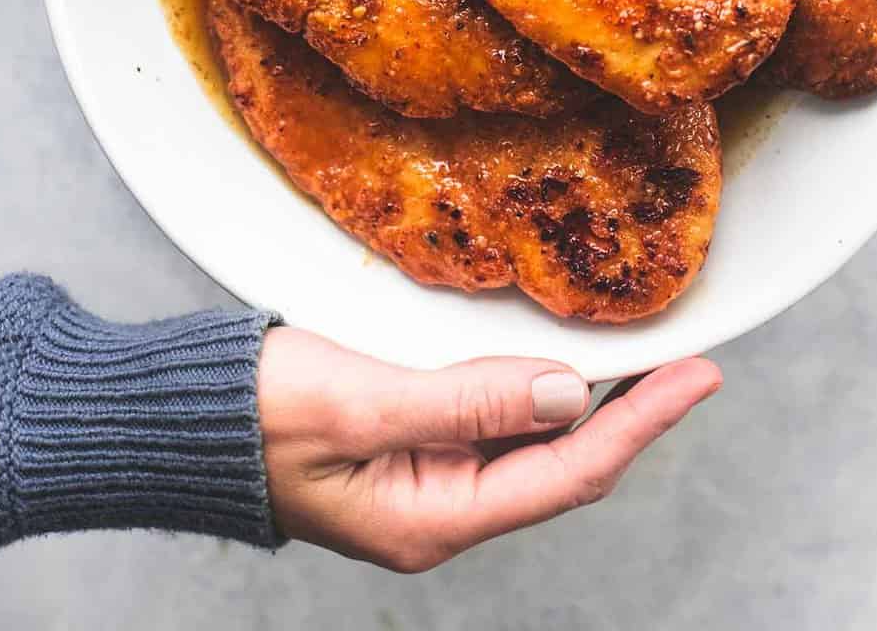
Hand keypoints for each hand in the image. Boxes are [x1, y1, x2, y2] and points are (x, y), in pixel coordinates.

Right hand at [257, 327, 720, 571]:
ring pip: (535, 443)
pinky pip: (496, 420)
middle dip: (634, 414)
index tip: (698, 377)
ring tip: (653, 358)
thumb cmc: (255, 415)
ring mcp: (427, 478)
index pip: (568, 472)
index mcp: (434, 519)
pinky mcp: (411, 442)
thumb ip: (466, 400)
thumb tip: (570, 392)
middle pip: (564, 465)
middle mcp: (442, 508)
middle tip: (695, 361)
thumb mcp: (361, 403)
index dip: (641, 423)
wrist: (179, 418)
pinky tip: (565, 361)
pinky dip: (541, 388)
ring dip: (595, 401)